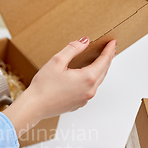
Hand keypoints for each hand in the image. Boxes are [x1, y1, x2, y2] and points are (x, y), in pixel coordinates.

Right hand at [3, 37, 117, 136]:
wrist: (34, 106)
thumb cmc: (43, 86)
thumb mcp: (57, 61)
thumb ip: (73, 49)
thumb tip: (84, 41)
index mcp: (87, 78)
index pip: (104, 61)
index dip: (109, 50)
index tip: (113, 43)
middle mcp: (89, 90)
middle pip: (103, 71)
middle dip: (107, 59)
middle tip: (110, 50)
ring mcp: (85, 99)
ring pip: (97, 81)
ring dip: (100, 70)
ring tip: (100, 62)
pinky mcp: (78, 104)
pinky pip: (89, 89)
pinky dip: (91, 80)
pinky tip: (86, 76)